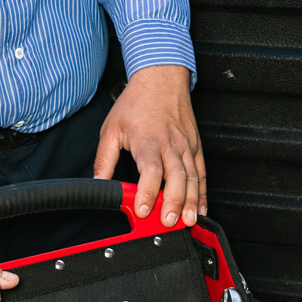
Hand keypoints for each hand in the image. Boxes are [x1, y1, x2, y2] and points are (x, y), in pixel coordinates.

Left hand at [92, 63, 205, 227]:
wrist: (161, 78)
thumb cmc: (136, 103)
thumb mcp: (111, 128)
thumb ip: (105, 159)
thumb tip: (99, 183)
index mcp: (147, 141)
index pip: (150, 171)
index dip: (147, 192)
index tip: (142, 210)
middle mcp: (170, 145)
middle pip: (176, 178)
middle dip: (173, 203)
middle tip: (168, 222)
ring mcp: (185, 146)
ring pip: (192, 177)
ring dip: (191, 201)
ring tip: (188, 221)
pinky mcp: (195, 146)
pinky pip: (201, 173)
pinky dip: (203, 192)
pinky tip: (201, 208)